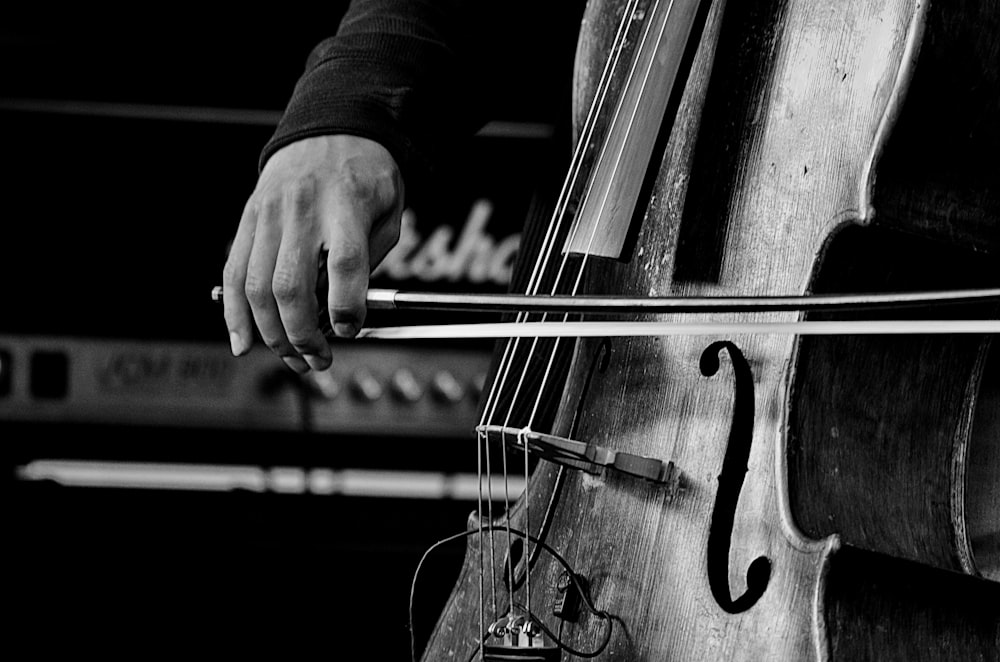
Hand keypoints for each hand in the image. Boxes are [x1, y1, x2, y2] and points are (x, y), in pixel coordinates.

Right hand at [222, 134, 403, 371]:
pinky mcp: (248, 220)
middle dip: (303, 335)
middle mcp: (303, 210)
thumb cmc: (366, 175)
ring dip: (273, 335)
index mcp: (347, 205)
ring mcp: (269, 215)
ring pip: (257, 288)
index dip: (346, 305)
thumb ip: (369, 262)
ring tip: (294, 358)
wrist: (329, 128)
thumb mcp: (389, 213)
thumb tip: (343, 314)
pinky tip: (244, 343)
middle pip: (291, 285)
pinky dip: (234, 315)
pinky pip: (233, 275)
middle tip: (320, 359)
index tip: (349, 330)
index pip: (345, 263)